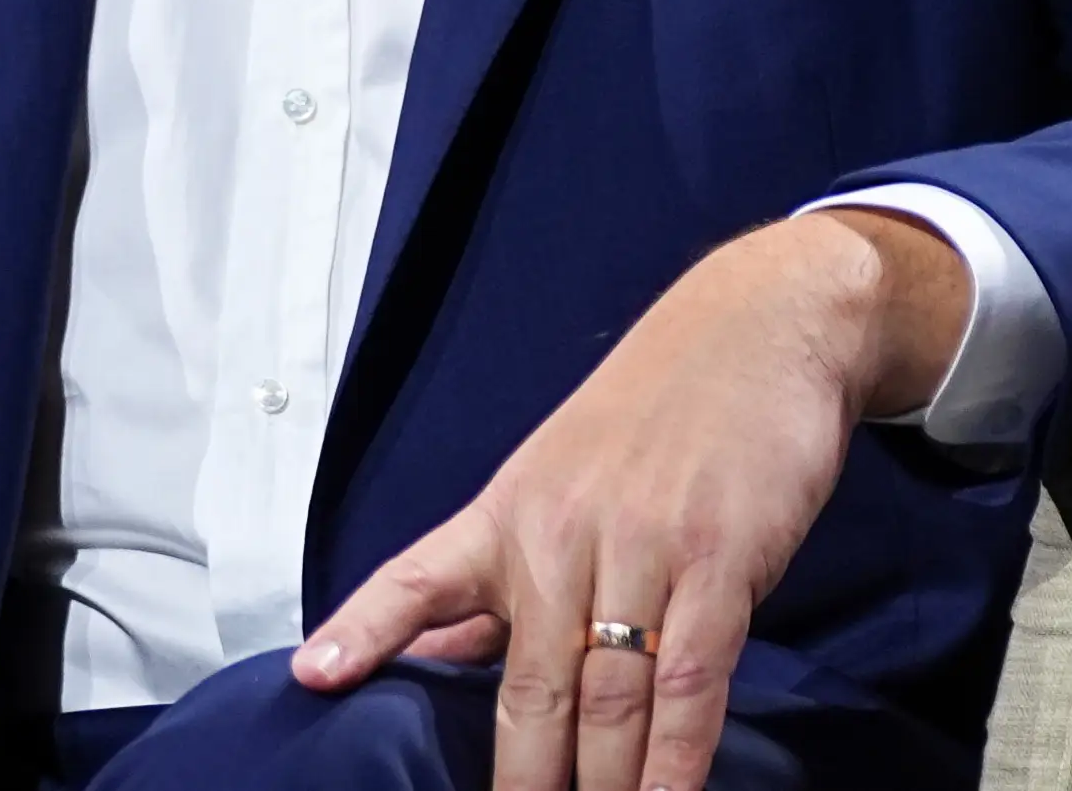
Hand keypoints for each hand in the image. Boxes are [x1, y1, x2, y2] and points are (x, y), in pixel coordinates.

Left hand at [293, 209, 966, 790]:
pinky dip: (676, 759)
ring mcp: (642, 548)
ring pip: (607, 701)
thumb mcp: (555, 479)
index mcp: (508, 515)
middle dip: (521, 784)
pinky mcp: (719, 563)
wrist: (760, 327)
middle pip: (526, 691)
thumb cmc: (653, 413)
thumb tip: (428, 660)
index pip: (415, 580)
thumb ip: (497, 583)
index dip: (361, 632)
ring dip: (602, 790)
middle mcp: (561, 534)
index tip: (311, 679)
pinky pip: (689, 683)